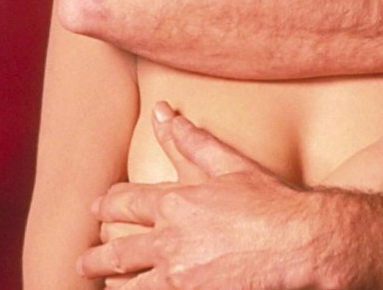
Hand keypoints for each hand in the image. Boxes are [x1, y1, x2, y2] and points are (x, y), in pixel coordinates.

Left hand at [80, 106, 344, 288]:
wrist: (299, 241)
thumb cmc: (270, 202)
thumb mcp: (230, 164)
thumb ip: (191, 140)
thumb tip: (161, 111)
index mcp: (176, 202)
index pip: (126, 202)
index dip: (107, 205)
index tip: (97, 208)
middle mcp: (169, 240)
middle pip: (117, 252)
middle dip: (95, 255)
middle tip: (83, 259)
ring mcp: (177, 275)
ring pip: (127, 285)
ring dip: (113, 284)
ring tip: (106, 285)